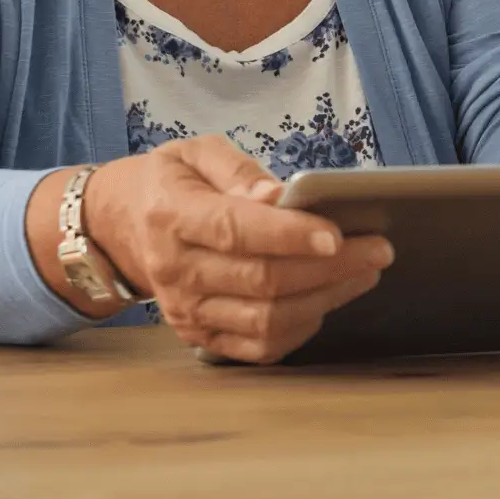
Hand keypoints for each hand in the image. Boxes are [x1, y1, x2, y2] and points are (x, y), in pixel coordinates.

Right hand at [84, 135, 392, 363]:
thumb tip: (280, 197)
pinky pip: (259, 345)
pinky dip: (301, 328)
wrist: (122, 225)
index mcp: (172, 215)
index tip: (337, 232)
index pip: (236, 230)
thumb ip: (238, 171)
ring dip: (325, 298)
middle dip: (329, 267)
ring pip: (266, 318)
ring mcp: (186, 310)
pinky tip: (327, 300)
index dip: (289, 235)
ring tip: (364, 272)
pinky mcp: (199, 335)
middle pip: (262, 280)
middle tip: (377, 248)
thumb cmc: (171, 182)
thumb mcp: (195, 153)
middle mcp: (175, 269)